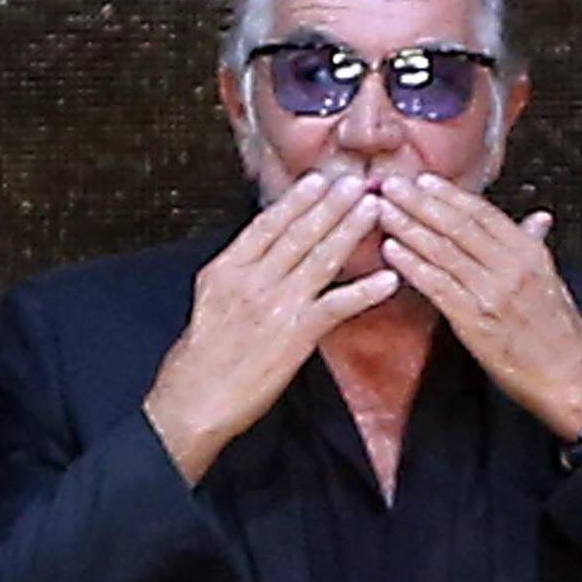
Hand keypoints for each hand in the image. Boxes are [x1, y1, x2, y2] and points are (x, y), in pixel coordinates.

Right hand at [143, 172, 397, 484]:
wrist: (193, 401)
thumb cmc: (198, 361)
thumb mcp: (206, 302)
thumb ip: (234, 274)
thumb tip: (259, 253)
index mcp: (227, 269)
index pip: (268, 224)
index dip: (297, 200)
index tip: (319, 180)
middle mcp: (253, 280)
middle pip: (298, 233)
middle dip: (331, 204)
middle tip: (356, 181)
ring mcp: (277, 306)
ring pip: (321, 259)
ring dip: (350, 231)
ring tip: (373, 209)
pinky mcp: (297, 336)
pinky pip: (337, 306)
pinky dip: (365, 291)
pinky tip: (388, 278)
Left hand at [376, 175, 581, 439]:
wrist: (569, 377)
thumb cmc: (559, 335)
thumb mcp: (552, 280)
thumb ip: (535, 246)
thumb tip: (537, 218)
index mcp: (529, 253)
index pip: (483, 214)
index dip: (450, 195)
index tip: (423, 180)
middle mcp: (510, 267)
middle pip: (458, 226)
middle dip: (421, 203)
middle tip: (391, 184)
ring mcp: (491, 293)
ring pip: (444, 251)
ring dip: (409, 228)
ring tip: (383, 210)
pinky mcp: (475, 321)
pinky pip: (438, 286)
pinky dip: (412, 266)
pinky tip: (392, 251)